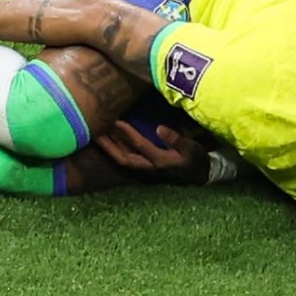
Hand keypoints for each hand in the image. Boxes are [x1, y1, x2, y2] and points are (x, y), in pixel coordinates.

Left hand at [95, 121, 209, 184]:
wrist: (199, 175)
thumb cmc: (195, 159)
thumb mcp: (190, 147)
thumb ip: (175, 139)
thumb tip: (159, 128)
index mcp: (160, 161)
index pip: (139, 145)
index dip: (127, 133)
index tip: (116, 121)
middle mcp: (149, 167)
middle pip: (123, 158)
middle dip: (109, 145)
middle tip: (95, 131)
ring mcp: (145, 169)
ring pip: (122, 159)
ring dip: (110, 147)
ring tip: (99, 134)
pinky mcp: (145, 167)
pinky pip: (126, 158)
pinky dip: (117, 149)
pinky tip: (111, 140)